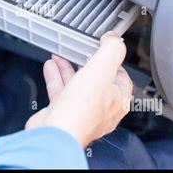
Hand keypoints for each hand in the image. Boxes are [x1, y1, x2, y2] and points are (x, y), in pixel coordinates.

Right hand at [25, 32, 132, 147]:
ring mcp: (81, 111)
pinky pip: (61, 92)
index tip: (104, 47)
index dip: (113, 59)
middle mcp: (101, 108)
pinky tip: (51, 66)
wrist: (55, 133)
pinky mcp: (63, 113)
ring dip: (69, 67)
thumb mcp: (101, 70)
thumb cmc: (81, 110)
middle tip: (81, 50)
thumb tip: (114, 38)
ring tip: (62, 54)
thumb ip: (111, 51)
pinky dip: (56, 77)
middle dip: (86, 62)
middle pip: (97, 79)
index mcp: (117, 99)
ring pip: (77, 84)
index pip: (121, 76)